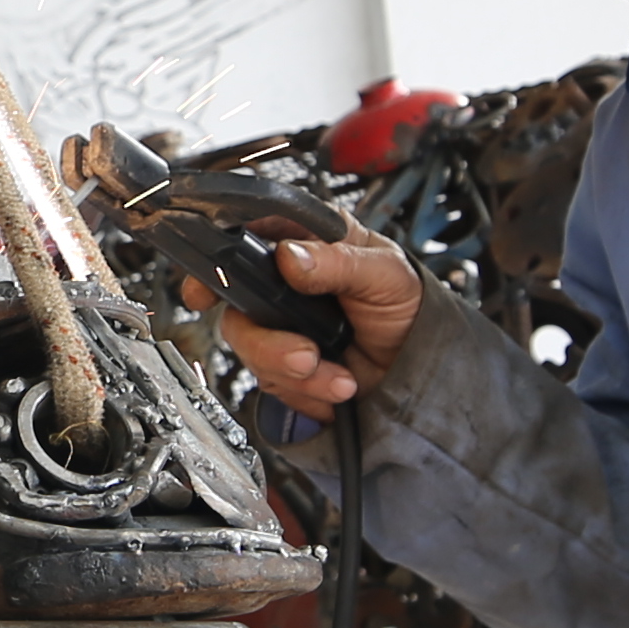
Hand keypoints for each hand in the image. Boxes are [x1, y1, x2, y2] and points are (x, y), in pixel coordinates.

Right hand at [209, 231, 422, 415]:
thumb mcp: (385, 274)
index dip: (219, 257)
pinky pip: (270, 381)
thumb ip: (338, 262)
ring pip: (250, 349)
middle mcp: (285, 281)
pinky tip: (336, 384)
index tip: (206, 288)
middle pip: (237, 306)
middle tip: (306, 355)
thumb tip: (291, 255)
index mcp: (308, 243)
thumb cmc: (409, 306)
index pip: (247, 236)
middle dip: (269, 343)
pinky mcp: (285, 363)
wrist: (422, 368)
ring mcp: (282, 324)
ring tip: (338, 377)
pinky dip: (306, 391)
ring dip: (294, 372)